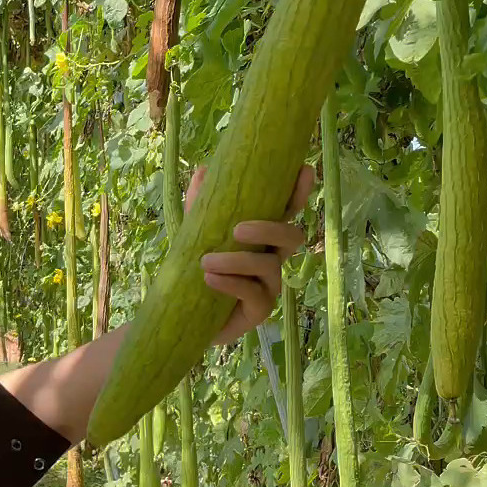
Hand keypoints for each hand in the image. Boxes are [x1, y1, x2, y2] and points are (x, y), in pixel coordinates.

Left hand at [186, 164, 314, 345]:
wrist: (184, 316)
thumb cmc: (196, 271)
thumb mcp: (195, 235)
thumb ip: (201, 207)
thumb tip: (203, 170)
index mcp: (263, 238)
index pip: (287, 212)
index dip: (298, 193)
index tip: (302, 170)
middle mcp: (272, 258)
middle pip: (291, 237)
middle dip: (269, 229)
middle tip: (238, 230)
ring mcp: (270, 285)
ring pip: (269, 266)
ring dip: (237, 261)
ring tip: (205, 262)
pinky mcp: (261, 310)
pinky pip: (254, 294)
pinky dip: (231, 284)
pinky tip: (210, 280)